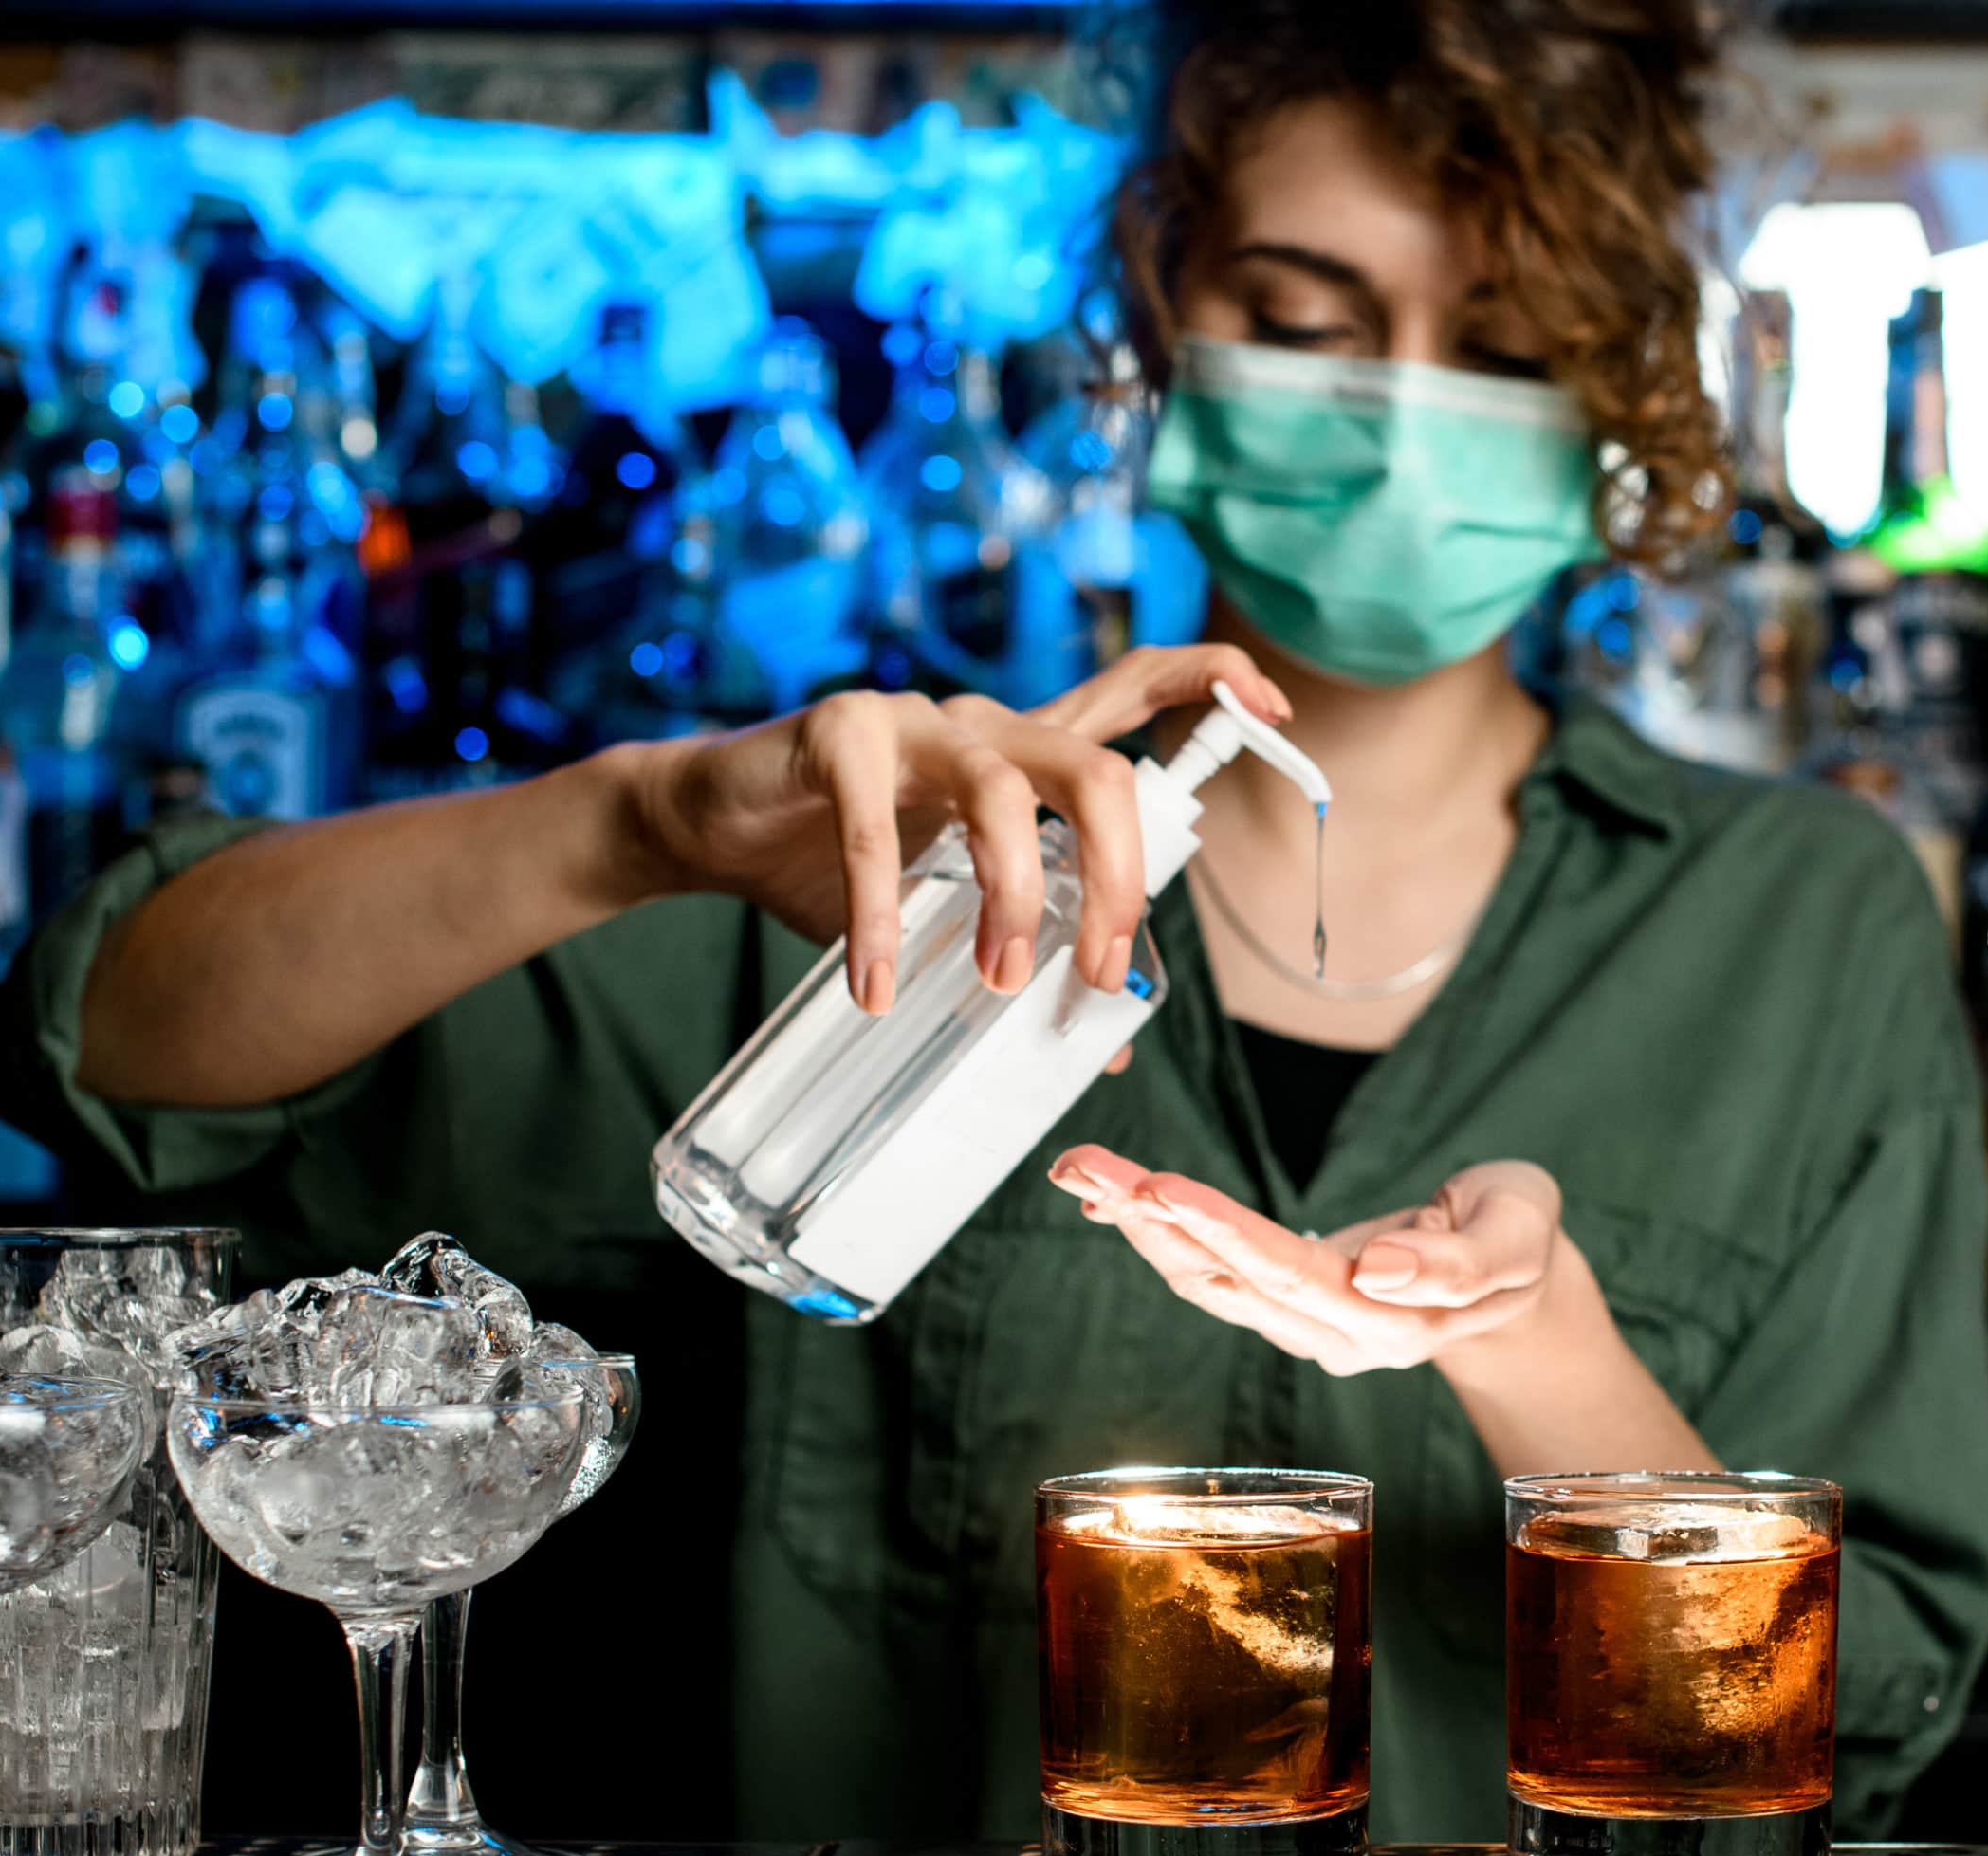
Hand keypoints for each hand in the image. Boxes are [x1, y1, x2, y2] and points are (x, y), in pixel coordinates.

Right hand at [614, 646, 1290, 1014]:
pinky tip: (873, 987)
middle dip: (1120, 879)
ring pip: (1002, 792)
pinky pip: (875, 829)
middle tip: (1096, 971)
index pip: (1134, 688)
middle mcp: (985, 723)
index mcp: (1024, 753)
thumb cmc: (837, 863)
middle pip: (1097, 770)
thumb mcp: (947, 911)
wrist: (711, 825)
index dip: (1211, 679)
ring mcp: (914, 721)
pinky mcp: (838, 735)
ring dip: (1013, 898)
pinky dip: (883, 917)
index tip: (1276, 704)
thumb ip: (1026, 947)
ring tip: (991, 980)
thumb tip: (1111, 1044)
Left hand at [1051, 1146, 1563, 1376]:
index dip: (1223, 1230)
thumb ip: (1460, 1262)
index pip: (1291, 1273)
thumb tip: (1378, 1269)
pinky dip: (1158, 1232)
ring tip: (1082, 1171)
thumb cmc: (1519, 1240)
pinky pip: (1211, 1273)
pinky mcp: (1286, 1307)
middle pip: (1229, 1277)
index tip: (1160, 1187)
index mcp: (1394, 1320)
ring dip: (1138, 1224)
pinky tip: (1114, 1198)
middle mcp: (1336, 1335)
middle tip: (1084, 1164)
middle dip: (1151, 1216)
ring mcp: (1305, 1328)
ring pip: (1207, 1279)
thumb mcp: (1519, 1235)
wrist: (1515, 1280)